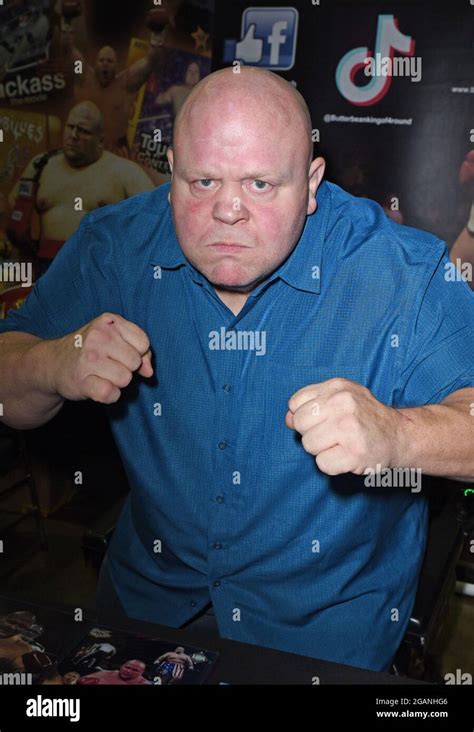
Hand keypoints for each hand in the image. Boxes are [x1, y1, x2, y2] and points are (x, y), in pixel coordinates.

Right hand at [49, 312, 152, 403]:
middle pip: (135, 362)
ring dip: (117, 382)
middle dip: (126, 368)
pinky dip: (109, 395)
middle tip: (107, 365)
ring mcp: (88, 358)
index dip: (137, 353)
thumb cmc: (90, 351)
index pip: (143, 343)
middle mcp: (98, 336)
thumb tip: (149, 372)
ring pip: (126, 379)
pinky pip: (111, 393)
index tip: (120, 354)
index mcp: (109, 321)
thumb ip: (140, 351)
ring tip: (100, 374)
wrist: (52, 364)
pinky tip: (97, 387)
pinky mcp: (81, 380)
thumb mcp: (115, 339)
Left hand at [285, 378, 402, 475]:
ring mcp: (350, 429)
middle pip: (299, 424)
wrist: (400, 436)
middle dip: (311, 432)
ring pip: (308, 445)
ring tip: (341, 444)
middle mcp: (344, 404)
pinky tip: (347, 456)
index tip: (322, 419)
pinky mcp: (355, 453)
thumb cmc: (364, 417)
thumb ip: (312, 403)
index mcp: (338, 387)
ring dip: (321, 450)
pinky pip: (322, 464)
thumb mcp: (341, 398)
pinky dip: (332, 465)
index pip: (295, 403)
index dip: (304, 415)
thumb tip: (288, 418)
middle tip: (332, 434)